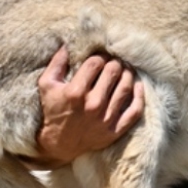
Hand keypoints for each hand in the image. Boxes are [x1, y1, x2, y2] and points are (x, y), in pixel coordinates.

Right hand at [30, 46, 144, 168]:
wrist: (60, 143)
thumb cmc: (53, 110)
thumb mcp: (47, 85)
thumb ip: (57, 64)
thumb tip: (67, 44)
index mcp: (75, 92)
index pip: (96, 63)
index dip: (100, 56)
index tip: (101, 56)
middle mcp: (93, 104)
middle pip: (113, 73)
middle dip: (115, 63)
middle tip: (115, 61)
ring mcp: (106, 118)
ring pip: (125, 88)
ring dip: (128, 75)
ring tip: (126, 69)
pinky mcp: (115, 130)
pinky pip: (135, 111)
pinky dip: (140, 96)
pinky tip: (139, 86)